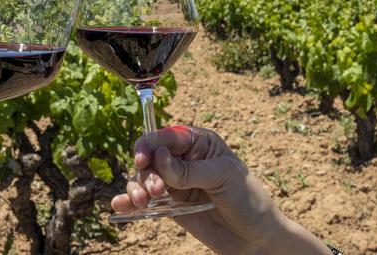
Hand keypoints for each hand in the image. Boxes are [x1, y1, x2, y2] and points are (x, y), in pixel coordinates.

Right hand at [111, 126, 327, 254]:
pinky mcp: (170, 207)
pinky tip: (120, 205)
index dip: (150, 145)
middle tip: (157, 192)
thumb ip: (189, 170)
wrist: (257, 239)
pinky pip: (144, 201)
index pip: (167, 137)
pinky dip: (129, 202)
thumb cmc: (248, 199)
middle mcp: (183, 160)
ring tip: (142, 203)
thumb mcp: (223, 178)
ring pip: (143, 179)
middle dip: (147, 173)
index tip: (143, 159)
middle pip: (150, 158)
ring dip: (136, 188)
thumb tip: (158, 157)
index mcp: (199, 143)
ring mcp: (175, 184)